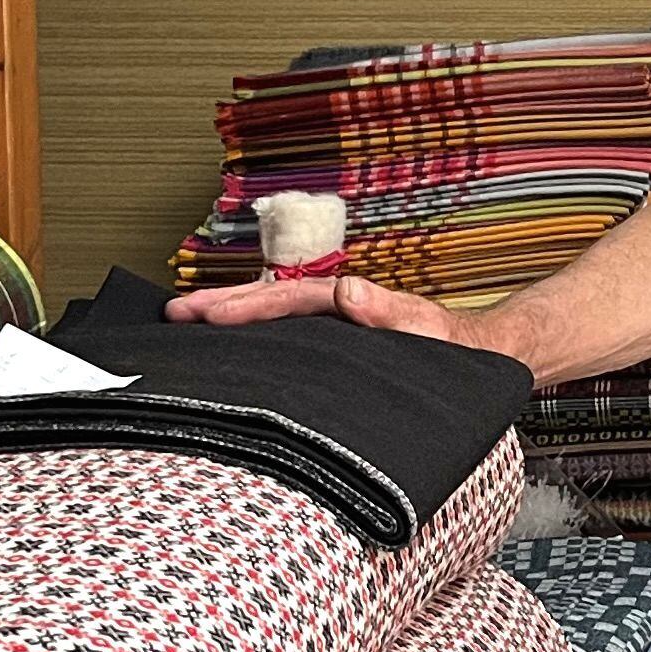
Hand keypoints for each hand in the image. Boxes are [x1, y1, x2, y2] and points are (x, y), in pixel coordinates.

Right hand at [163, 271, 486, 351]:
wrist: (480, 360)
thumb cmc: (455, 350)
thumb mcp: (426, 331)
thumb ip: (391, 312)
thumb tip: (349, 291)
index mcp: (348, 303)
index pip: (283, 301)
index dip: (242, 306)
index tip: (203, 312)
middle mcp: (335, 311)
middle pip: (266, 305)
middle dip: (217, 305)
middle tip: (171, 313)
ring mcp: (332, 331)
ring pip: (270, 322)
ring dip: (229, 322)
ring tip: (183, 327)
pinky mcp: (334, 352)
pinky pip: (285, 342)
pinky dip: (253, 343)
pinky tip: (230, 356)